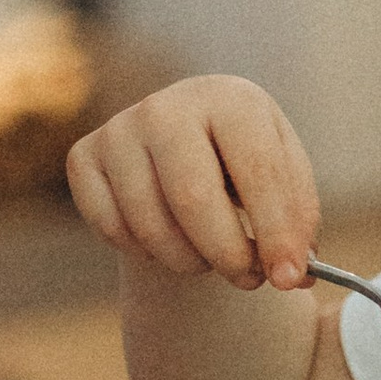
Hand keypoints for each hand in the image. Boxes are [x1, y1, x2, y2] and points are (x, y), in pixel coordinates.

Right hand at [66, 76, 320, 291]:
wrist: (188, 142)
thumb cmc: (244, 164)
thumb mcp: (284, 180)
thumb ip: (297, 223)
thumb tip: (293, 273)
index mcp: (230, 99)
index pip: (256, 171)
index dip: (276, 231)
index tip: (288, 277)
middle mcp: (167, 107)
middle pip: (192, 199)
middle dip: (227, 254)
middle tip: (249, 280)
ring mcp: (119, 129)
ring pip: (150, 224)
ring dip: (189, 260)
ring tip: (211, 255)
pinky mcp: (83, 156)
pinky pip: (111, 228)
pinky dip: (145, 252)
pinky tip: (168, 239)